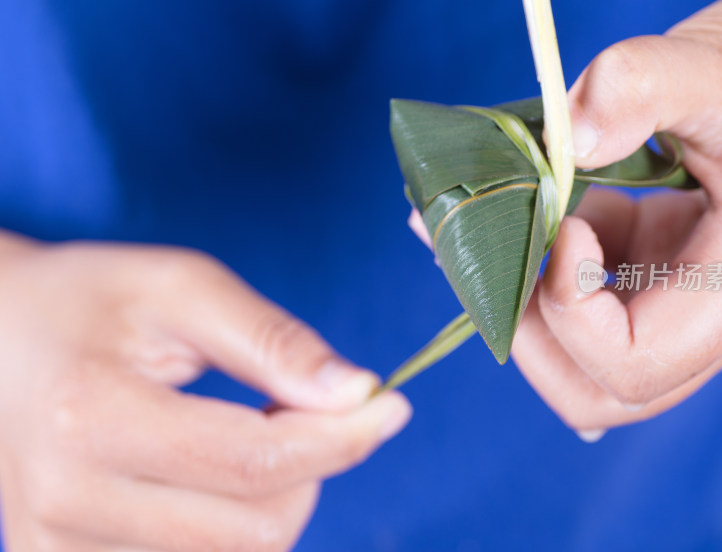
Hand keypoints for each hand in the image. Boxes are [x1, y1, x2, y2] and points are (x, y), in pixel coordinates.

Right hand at [0, 235, 410, 550]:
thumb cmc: (89, 301)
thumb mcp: (180, 288)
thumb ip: (271, 341)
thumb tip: (357, 393)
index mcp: (93, 420)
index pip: (256, 462)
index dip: (343, 439)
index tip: (391, 406)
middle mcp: (67, 506)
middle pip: (257, 529)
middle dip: (313, 467)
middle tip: (302, 407)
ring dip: (276, 496)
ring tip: (246, 430)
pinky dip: (234, 525)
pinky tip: (216, 473)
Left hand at [512, 0, 721, 439]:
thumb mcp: (714, 67)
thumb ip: (639, 87)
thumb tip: (569, 141)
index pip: (634, 364)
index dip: (572, 312)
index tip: (566, 229)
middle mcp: (717, 315)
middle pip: (604, 392)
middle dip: (537, 334)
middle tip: (521, 255)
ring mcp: (687, 307)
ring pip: (595, 366)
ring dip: (546, 307)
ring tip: (558, 225)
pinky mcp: (667, 286)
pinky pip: (602, 319)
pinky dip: (566, 279)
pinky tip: (588, 216)